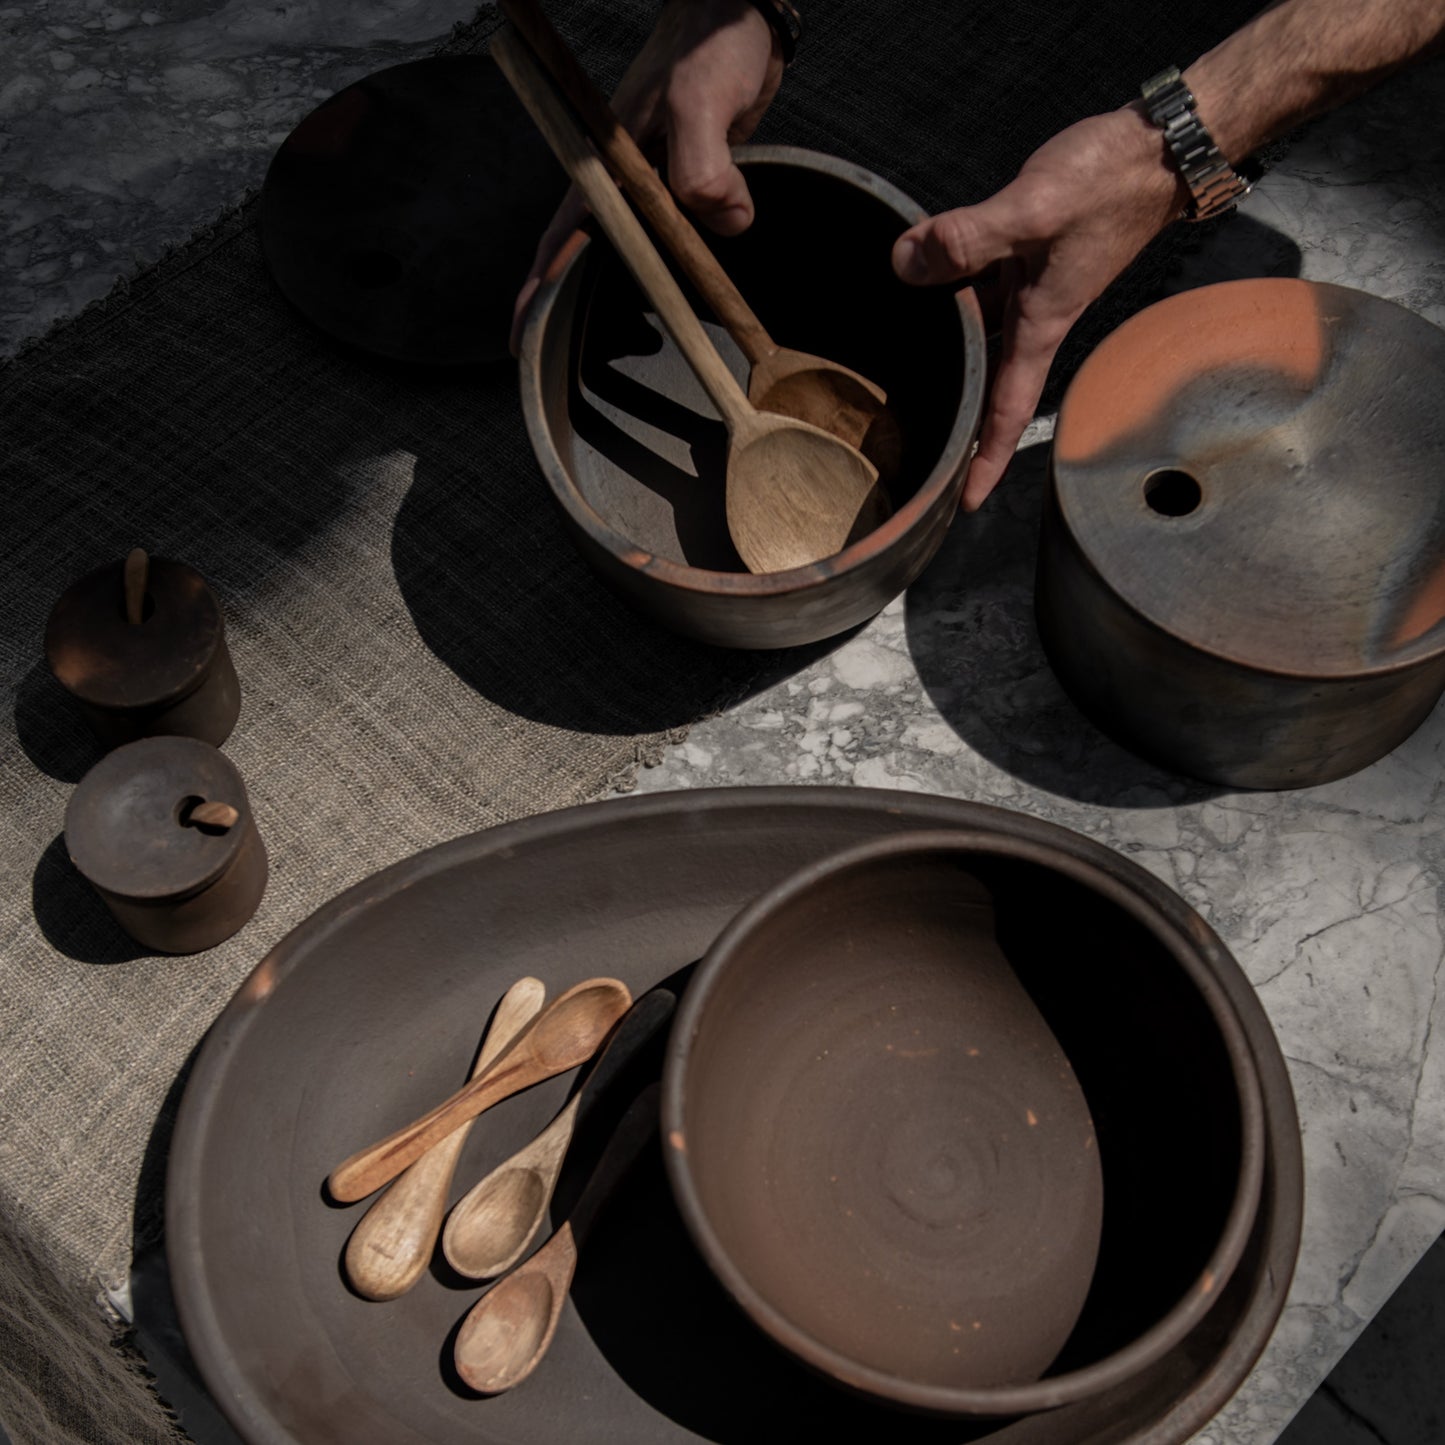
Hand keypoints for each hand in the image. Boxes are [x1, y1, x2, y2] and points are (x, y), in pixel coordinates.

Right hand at [510, 0, 782, 353]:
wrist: (743, 17)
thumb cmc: (711, 43)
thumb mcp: (700, 97)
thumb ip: (703, 160)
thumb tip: (722, 219)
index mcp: (608, 161)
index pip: (563, 234)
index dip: (541, 287)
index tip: (523, 334)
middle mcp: (625, 178)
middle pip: (587, 254)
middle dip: (568, 307)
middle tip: (553, 358)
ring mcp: (656, 185)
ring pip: (634, 253)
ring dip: (630, 297)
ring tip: (626, 348)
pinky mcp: (688, 186)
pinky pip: (676, 239)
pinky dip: (675, 272)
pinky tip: (679, 300)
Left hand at [892, 105, 1187, 510]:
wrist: (1160, 147)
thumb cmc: (1110, 181)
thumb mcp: (1034, 208)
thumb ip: (968, 237)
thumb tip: (906, 263)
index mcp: (1040, 324)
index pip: (1006, 410)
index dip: (985, 461)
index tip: (964, 504)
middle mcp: (1035, 317)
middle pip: (988, 384)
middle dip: (962, 421)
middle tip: (923, 454)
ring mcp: (1034, 288)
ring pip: (981, 335)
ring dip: (952, 355)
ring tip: (906, 380)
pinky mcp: (1032, 256)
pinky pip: (983, 290)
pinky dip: (955, 297)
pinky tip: (923, 287)